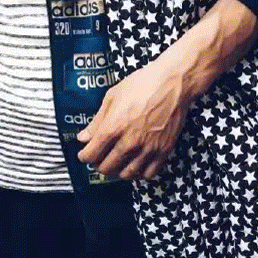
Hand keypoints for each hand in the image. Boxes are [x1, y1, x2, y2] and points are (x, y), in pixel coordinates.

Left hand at [76, 0, 257, 180]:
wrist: (174, 82)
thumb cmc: (144, 84)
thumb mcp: (113, 97)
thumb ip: (97, 121)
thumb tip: (83, 137)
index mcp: (113, 127)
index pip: (91, 155)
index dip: (84, 156)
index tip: (85, 154)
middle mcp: (129, 142)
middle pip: (106, 168)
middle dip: (98, 164)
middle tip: (99, 159)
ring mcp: (147, 149)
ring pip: (126, 174)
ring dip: (117, 171)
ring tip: (116, 163)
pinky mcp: (163, 151)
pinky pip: (148, 174)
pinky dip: (139, 174)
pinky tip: (135, 165)